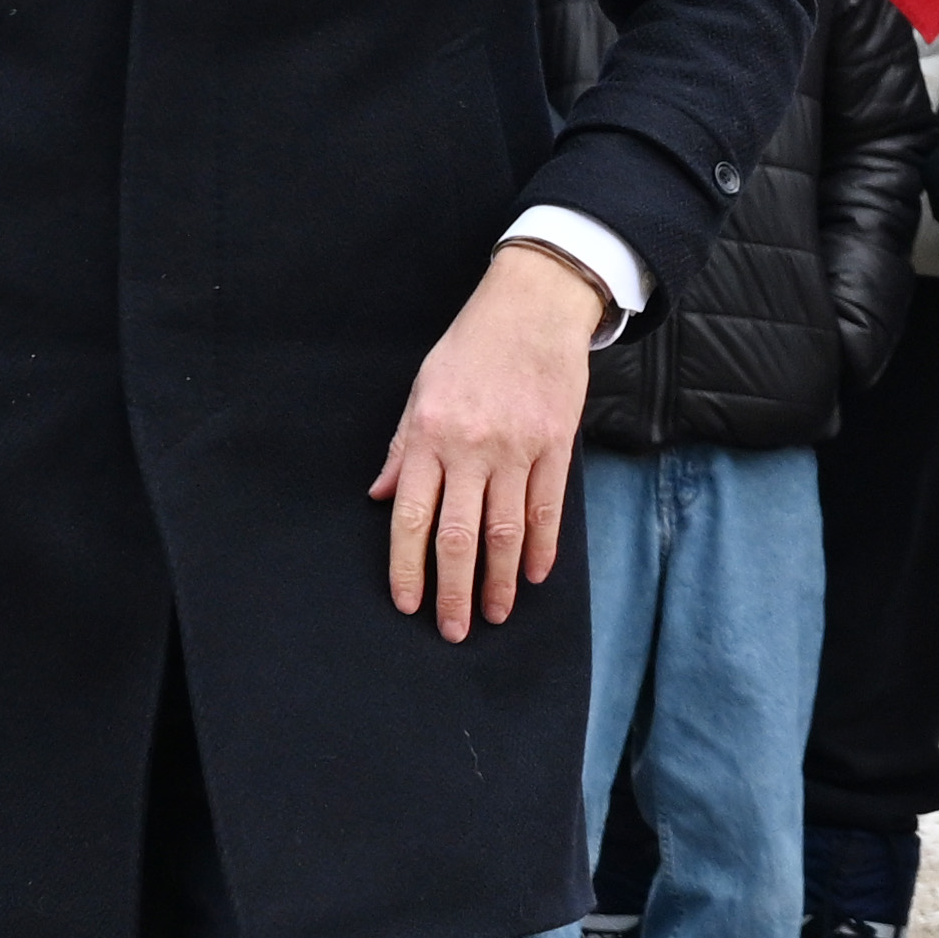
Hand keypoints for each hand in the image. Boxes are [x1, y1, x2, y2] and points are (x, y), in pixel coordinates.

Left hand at [372, 239, 602, 639]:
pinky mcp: (555, 445)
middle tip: (454, 630)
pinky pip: (547, 507)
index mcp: (429, 436)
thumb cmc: (471, 347)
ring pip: (506, 530)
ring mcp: (517, 448)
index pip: (413, 517)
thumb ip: (403, 448)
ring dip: (500, 580)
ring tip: (497, 614)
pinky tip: (536, 573)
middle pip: (459, 536)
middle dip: (454, 591)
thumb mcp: (422, 391)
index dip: (409, 566)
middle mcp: (471, 448)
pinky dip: (542, 546)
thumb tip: (383, 498)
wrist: (532, 307)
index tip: (409, 603)